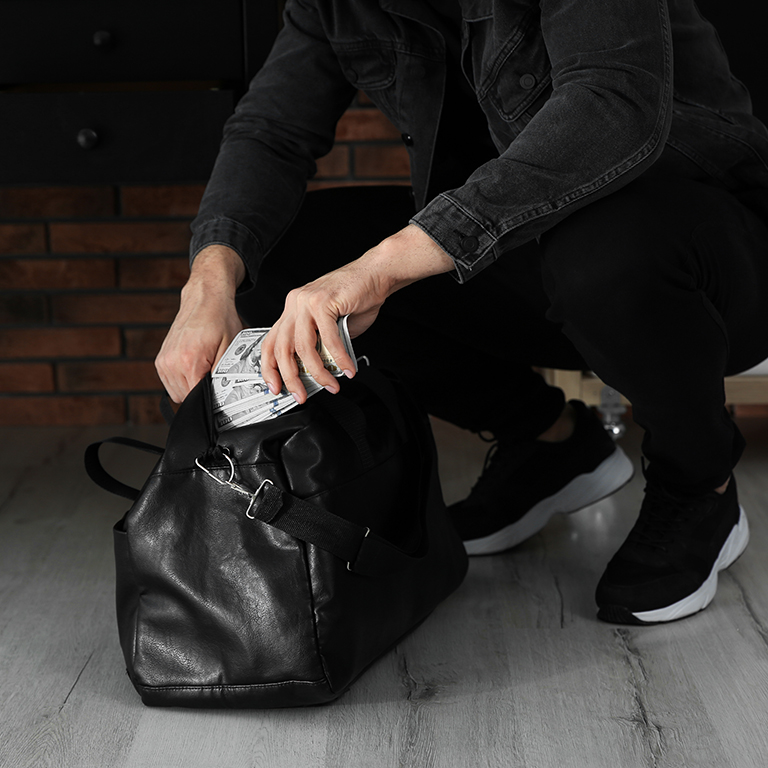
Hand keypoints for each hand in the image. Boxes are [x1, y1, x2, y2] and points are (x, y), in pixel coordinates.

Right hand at [155, 245, 245, 402]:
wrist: (205, 298)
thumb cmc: (220, 319)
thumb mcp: (230, 348)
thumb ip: (224, 375)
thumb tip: (223, 395)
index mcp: (189, 360)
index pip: (196, 398)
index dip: (210, 399)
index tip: (219, 393)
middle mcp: (171, 362)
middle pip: (186, 398)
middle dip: (202, 392)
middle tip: (214, 375)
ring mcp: (163, 362)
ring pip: (177, 393)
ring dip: (191, 387)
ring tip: (204, 368)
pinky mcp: (160, 360)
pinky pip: (171, 383)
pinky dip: (183, 380)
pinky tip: (195, 366)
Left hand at [260, 224, 454, 401]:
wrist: (375, 274)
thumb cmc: (356, 298)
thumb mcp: (330, 326)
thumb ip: (319, 346)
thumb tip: (317, 373)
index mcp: (292, 309)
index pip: (270, 343)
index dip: (270, 368)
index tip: (276, 387)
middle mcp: (294, 304)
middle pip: (282, 348)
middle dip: (291, 378)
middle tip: (302, 395)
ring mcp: (306, 302)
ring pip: (303, 347)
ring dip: (318, 372)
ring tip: (331, 385)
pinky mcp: (323, 302)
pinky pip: (328, 339)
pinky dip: (339, 358)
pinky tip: (347, 369)